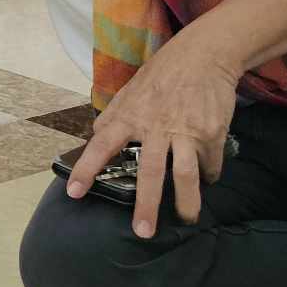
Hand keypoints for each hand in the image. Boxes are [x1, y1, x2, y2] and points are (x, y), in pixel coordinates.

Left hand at [67, 32, 239, 237]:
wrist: (204, 55)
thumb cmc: (162, 74)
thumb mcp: (130, 91)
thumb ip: (113, 116)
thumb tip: (95, 138)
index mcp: (129, 115)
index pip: (102, 145)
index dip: (86, 169)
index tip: (75, 193)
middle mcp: (156, 126)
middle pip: (150, 172)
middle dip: (146, 205)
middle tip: (143, 231)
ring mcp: (186, 132)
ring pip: (185, 175)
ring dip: (187, 203)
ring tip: (186, 219)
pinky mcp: (212, 134)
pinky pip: (210, 166)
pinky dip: (208, 177)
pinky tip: (206, 181)